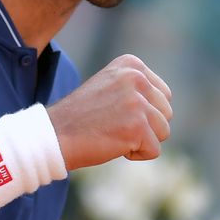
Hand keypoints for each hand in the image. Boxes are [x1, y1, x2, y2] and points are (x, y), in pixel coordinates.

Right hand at [47, 54, 172, 169]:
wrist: (54, 135)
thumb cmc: (81, 116)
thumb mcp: (110, 85)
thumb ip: (138, 87)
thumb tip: (166, 101)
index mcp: (131, 64)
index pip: (164, 94)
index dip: (144, 111)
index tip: (116, 111)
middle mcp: (137, 78)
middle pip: (166, 113)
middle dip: (146, 126)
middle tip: (114, 124)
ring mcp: (138, 102)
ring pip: (163, 131)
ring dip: (141, 140)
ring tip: (114, 133)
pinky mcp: (137, 127)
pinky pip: (154, 150)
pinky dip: (135, 154)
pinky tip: (113, 144)